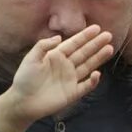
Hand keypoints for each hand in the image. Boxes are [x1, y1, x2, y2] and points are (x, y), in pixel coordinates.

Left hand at [0, 26, 115, 131]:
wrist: (22, 102)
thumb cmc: (25, 79)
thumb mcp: (31, 58)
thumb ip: (44, 46)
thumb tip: (59, 37)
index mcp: (57, 56)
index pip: (74, 43)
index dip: (85, 36)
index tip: (96, 28)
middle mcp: (66, 66)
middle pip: (84, 53)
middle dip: (96, 44)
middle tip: (108, 35)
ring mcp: (70, 79)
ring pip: (88, 66)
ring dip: (99, 58)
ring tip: (109, 48)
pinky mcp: (72, 93)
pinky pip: (85, 86)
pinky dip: (92, 81)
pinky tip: (97, 74)